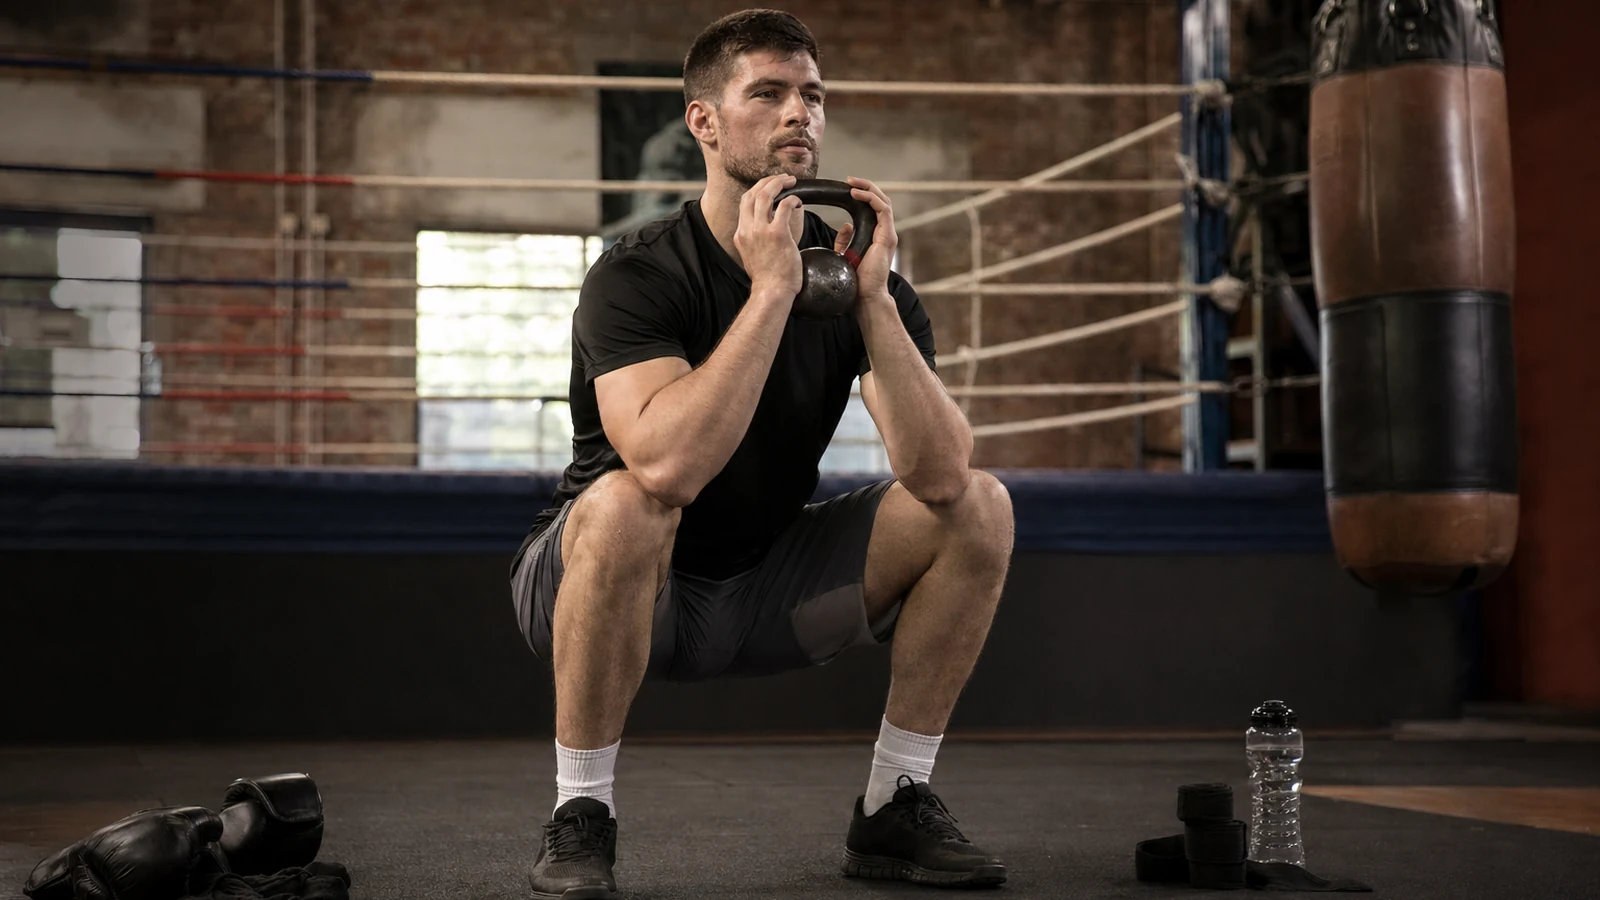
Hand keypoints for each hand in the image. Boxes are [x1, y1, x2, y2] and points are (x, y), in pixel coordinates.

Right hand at [735, 173, 802, 302]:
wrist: (771, 291)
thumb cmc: (767, 279)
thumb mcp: (751, 257)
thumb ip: (754, 242)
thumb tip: (764, 233)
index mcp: (740, 235)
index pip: (744, 203)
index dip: (757, 190)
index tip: (769, 187)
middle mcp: (747, 230)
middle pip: (752, 194)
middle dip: (767, 181)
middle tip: (782, 179)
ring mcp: (761, 231)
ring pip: (765, 195)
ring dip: (778, 184)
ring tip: (790, 181)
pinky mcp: (777, 234)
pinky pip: (785, 206)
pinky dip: (792, 200)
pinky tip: (798, 202)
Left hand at [832, 175, 897, 303]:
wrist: (866, 294)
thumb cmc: (857, 278)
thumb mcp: (846, 253)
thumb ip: (845, 239)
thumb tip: (845, 225)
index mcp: (877, 234)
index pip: (874, 207)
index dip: (863, 194)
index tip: (847, 187)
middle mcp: (885, 232)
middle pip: (881, 200)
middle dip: (866, 186)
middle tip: (849, 179)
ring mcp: (888, 233)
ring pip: (884, 202)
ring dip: (868, 189)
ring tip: (852, 183)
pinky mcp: (888, 237)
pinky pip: (883, 210)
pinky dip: (870, 199)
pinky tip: (856, 195)